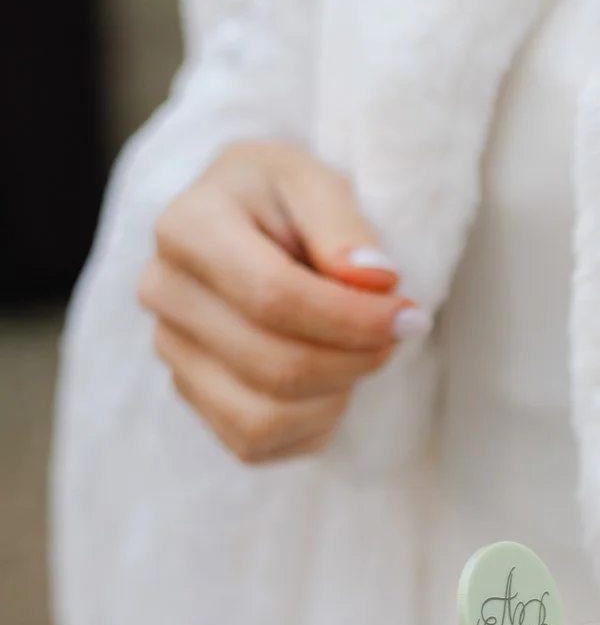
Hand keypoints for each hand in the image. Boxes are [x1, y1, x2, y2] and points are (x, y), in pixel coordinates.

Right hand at [138, 139, 429, 463]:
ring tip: (357, 355)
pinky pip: (257, 443)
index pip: (275, 298)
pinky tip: (328, 382)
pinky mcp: (190, 396)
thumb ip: (343, 224)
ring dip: (334, 398)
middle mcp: (165, 293)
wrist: (246, 224)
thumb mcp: (314, 180)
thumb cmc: (283, 201)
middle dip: (355, 361)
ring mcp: (171, 352)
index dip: (354, 320)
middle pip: (275, 367)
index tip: (410, 316)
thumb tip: (374, 279)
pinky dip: (310, 424)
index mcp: (189, 227)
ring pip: (263, 419)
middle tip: (395, 335)